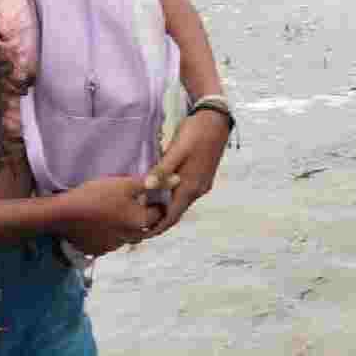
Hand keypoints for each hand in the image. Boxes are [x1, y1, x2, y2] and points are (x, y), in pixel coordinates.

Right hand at [57, 176, 159, 255]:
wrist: (60, 214)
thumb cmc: (96, 196)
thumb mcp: (126, 184)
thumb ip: (153, 183)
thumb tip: (178, 180)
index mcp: (140, 223)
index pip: (160, 213)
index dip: (157, 201)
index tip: (148, 193)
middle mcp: (130, 239)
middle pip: (144, 226)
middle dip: (142, 215)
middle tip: (132, 201)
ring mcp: (112, 247)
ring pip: (127, 235)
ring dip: (125, 225)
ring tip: (113, 210)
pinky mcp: (97, 250)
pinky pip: (109, 241)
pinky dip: (109, 232)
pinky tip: (100, 220)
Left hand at [142, 109, 229, 236]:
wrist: (216, 121)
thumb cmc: (195, 134)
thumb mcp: (177, 150)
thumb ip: (162, 170)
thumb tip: (147, 189)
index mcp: (191, 186)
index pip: (172, 215)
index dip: (157, 227)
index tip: (142, 235)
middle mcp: (198, 189)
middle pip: (177, 212)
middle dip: (160, 222)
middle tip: (139, 226)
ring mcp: (202, 184)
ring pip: (181, 203)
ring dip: (166, 211)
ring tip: (146, 213)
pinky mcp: (202, 177)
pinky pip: (185, 195)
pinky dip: (172, 200)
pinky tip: (161, 196)